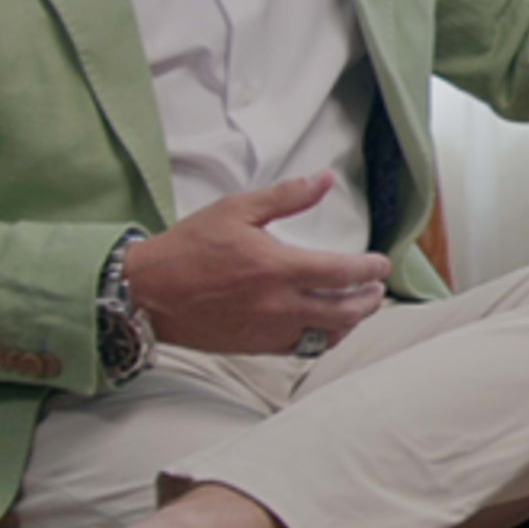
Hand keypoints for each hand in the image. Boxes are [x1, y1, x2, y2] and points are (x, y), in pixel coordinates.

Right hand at [123, 173, 394, 354]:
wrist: (147, 292)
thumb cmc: (190, 247)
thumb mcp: (237, 209)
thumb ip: (287, 196)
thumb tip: (325, 179)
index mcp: (278, 268)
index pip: (343, 274)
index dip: (370, 269)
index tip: (381, 264)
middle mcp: (279, 305)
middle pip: (345, 311)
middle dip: (369, 301)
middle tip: (377, 289)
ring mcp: (268, 331)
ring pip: (327, 336)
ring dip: (351, 323)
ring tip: (359, 308)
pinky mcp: (255, 347)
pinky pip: (301, 349)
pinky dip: (322, 338)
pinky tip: (325, 326)